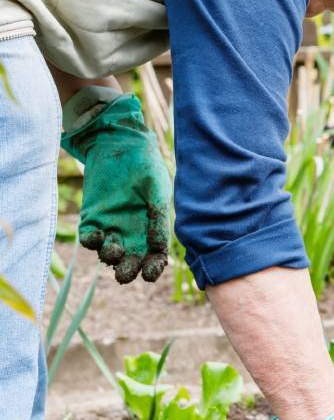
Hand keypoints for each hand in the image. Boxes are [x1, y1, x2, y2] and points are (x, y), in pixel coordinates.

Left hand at [61, 95, 170, 283]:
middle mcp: (132, 232)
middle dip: (127, 270)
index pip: (154, 257)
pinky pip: (89, 238)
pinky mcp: (91, 217)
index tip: (148, 273)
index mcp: (153, 229)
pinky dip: (91, 242)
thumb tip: (157, 246)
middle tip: (126, 271)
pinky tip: (97, 236)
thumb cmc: (146, 166)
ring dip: (111, 257)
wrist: (121, 145)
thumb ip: (158, 217)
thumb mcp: (158, 190)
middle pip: (130, 261)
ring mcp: (111, 225)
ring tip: (114, 249)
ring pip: (109, 253)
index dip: (152, 268)